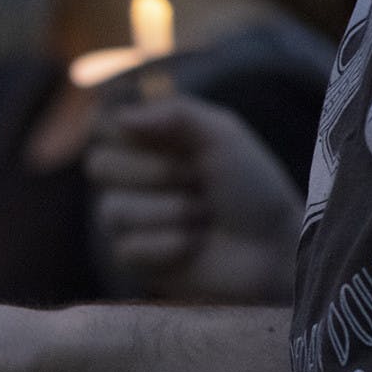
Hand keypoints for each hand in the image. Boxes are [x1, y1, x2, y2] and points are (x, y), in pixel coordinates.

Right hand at [86, 95, 301, 301]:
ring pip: (113, 209)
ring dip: (173, 211)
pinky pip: (128, 247)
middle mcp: (126, 177)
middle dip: (160, 172)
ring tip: (204, 216)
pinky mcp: (131, 257)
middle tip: (198, 179)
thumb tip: (122, 118)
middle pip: (99, 165)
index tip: (160, 133)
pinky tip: (195, 246)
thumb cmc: (250, 187)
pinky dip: (171, 244)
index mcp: (143, 139)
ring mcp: (124, 218)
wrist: (272, 245)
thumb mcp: (223, 134)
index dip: (122, 129)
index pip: (99, 124)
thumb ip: (176, 113)